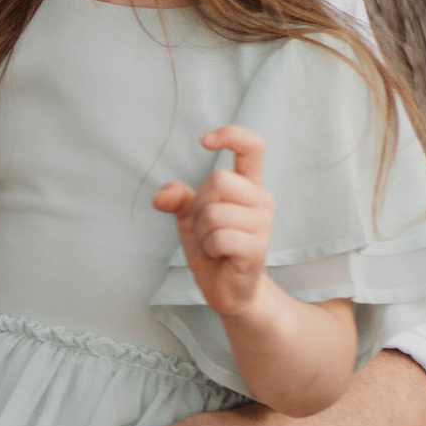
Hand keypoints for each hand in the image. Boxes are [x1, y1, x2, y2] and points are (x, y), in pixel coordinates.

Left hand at [153, 127, 274, 321]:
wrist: (228, 289)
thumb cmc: (212, 247)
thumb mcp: (190, 218)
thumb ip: (178, 199)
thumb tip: (162, 196)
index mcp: (249, 186)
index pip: (252, 147)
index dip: (230, 136)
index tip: (204, 141)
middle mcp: (261, 200)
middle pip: (219, 180)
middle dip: (199, 205)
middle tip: (206, 227)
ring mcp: (263, 225)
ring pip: (214, 212)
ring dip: (202, 231)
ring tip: (213, 244)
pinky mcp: (257, 249)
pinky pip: (219, 237)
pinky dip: (209, 248)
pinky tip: (218, 255)